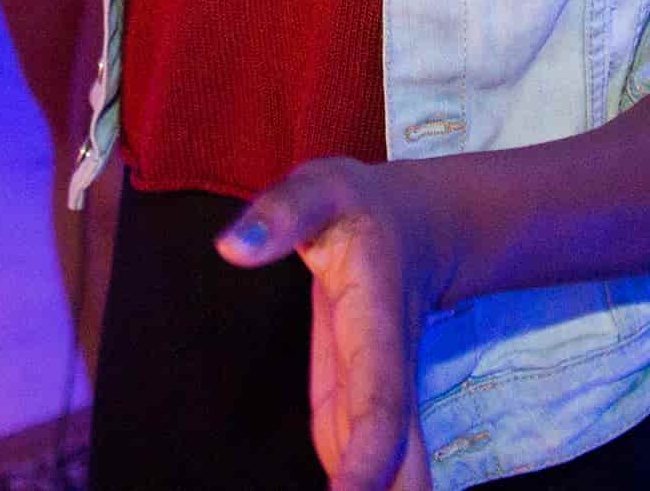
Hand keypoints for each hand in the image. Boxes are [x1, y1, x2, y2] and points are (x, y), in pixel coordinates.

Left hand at [218, 159, 445, 490]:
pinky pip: (367, 480)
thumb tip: (231, 247)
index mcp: (376, 330)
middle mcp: (386, 384)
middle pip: (402, 471)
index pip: (380, 404)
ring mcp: (378, 410)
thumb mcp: (317, 189)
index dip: (369, 457)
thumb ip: (280, 214)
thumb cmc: (354, 209)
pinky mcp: (362, 422)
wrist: (418, 228)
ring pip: (396, 484)